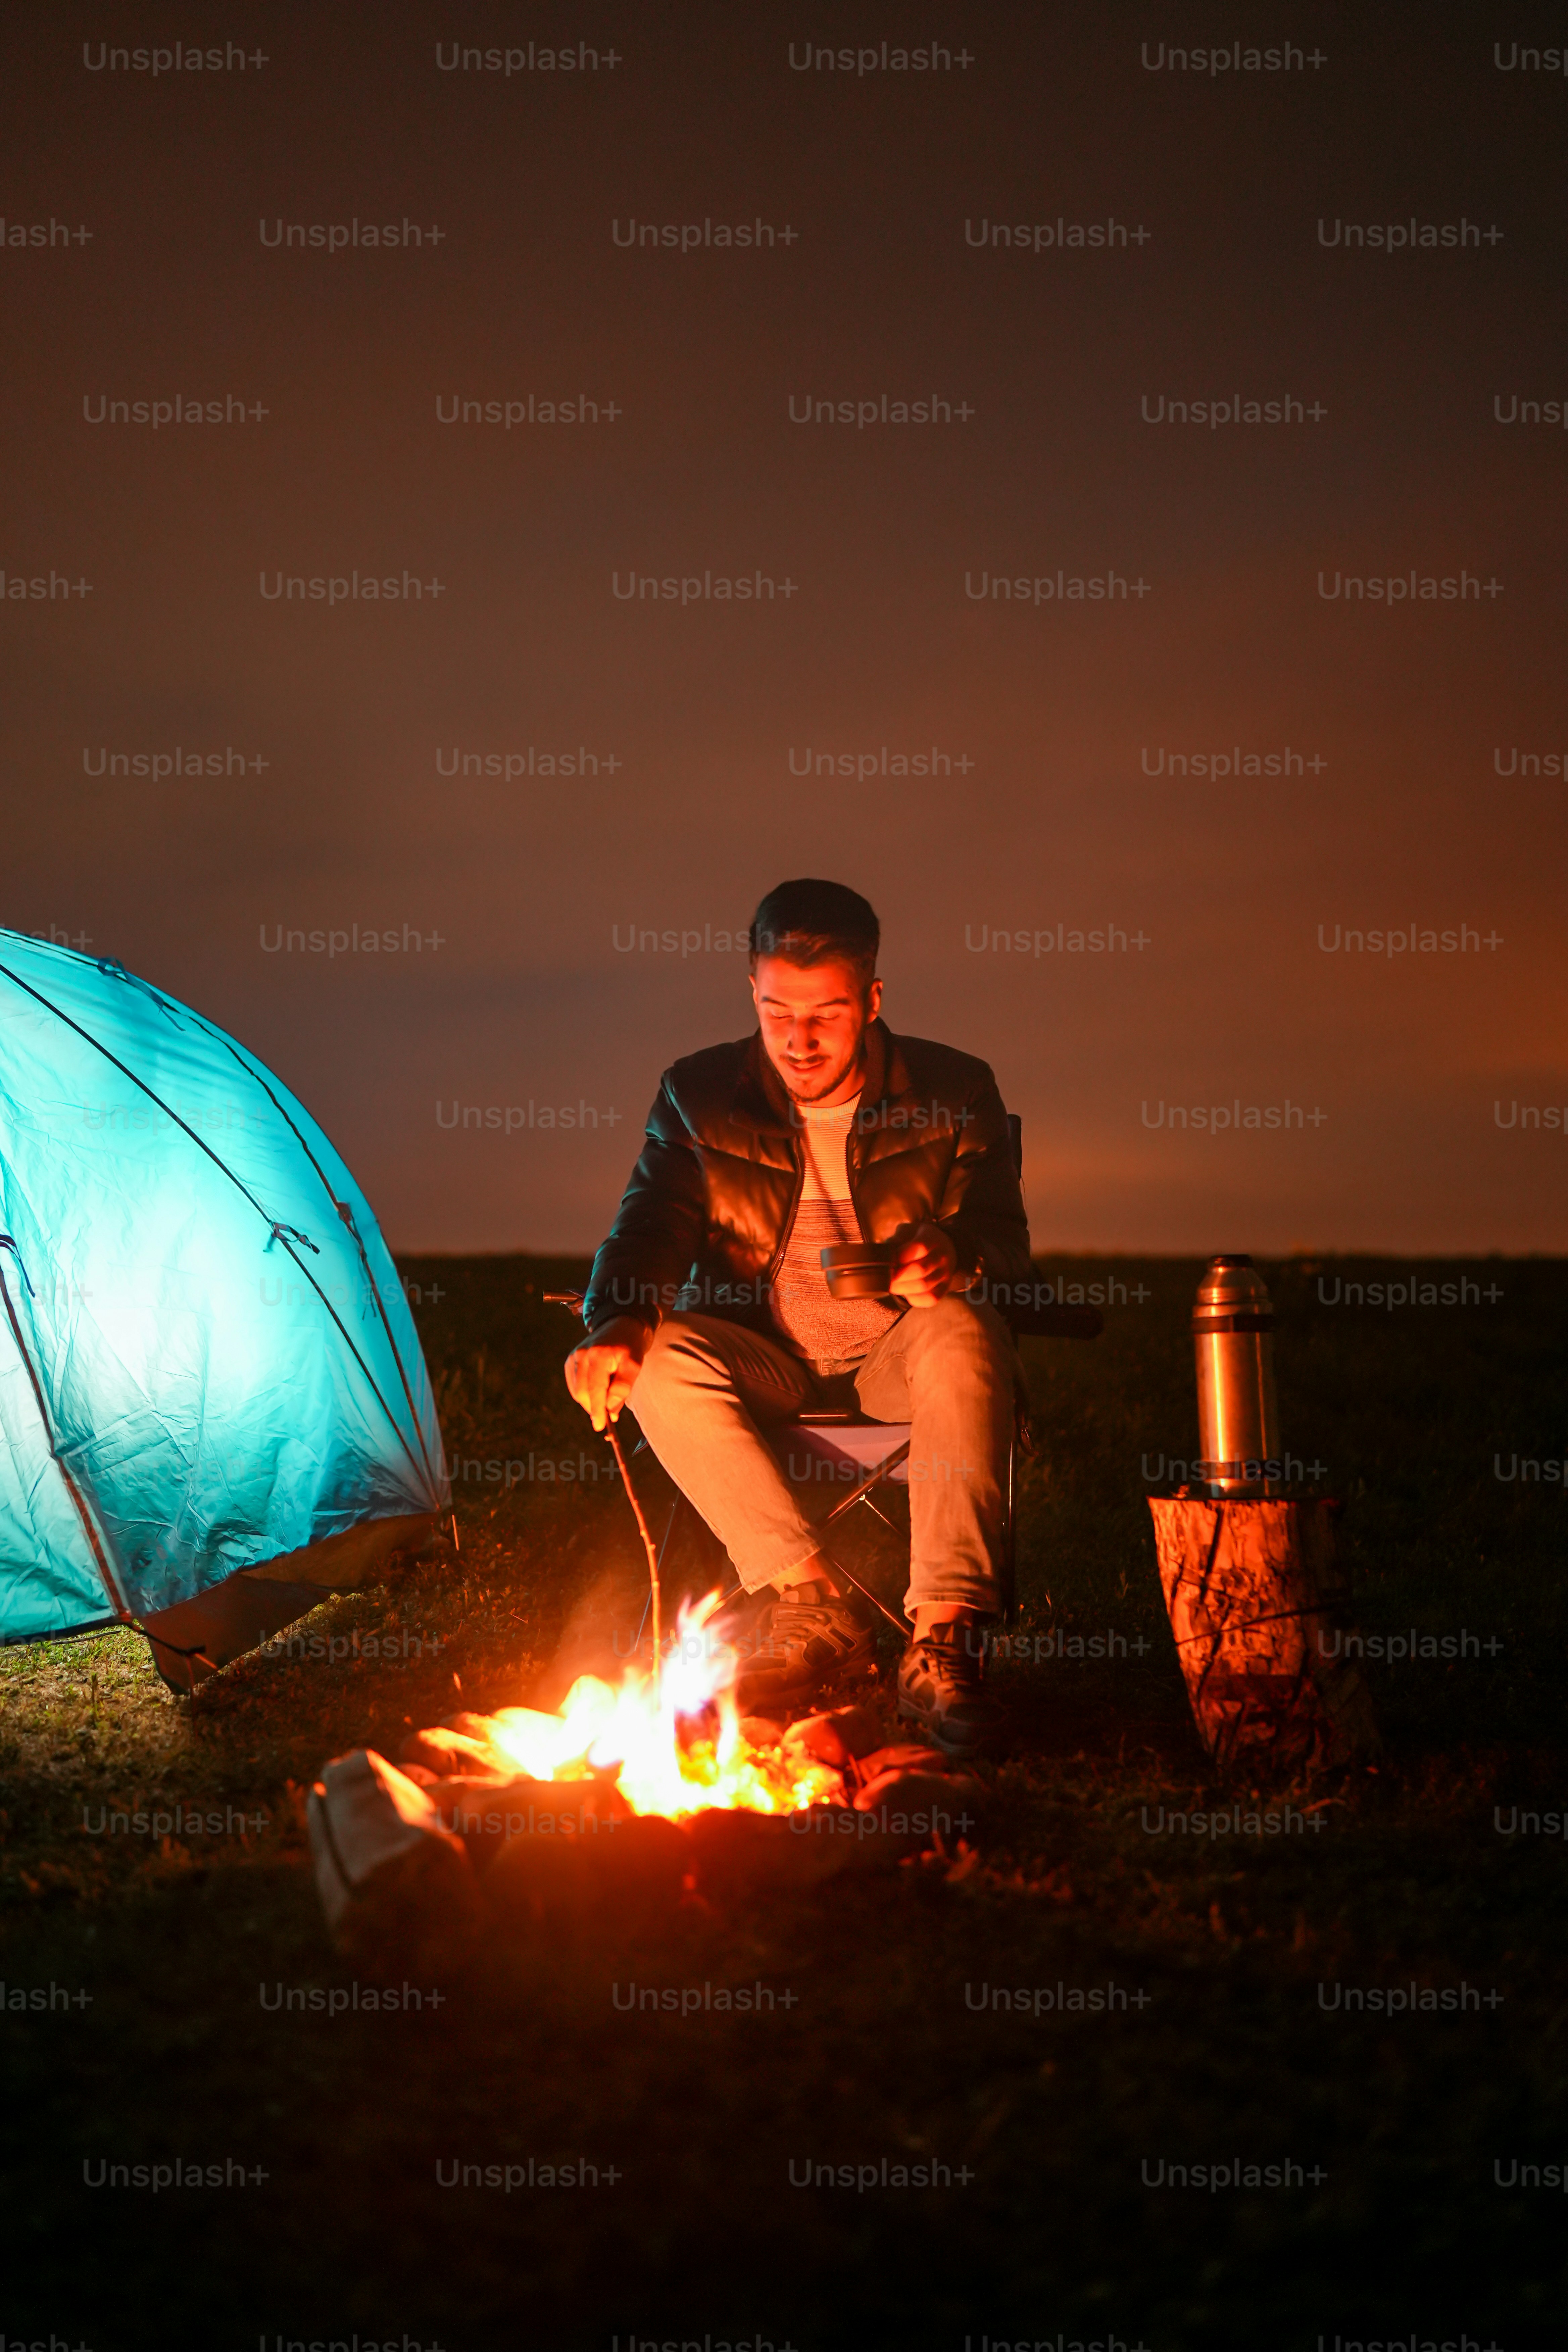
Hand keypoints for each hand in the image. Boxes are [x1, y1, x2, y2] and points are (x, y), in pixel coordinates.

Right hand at [564, 1316, 650, 1430]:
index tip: (600, 1426)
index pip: (595, 1389)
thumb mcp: (634, 1365)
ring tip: (605, 1400)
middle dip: (594, 1408)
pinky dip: (583, 1393)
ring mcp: (574, 1356)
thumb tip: (610, 1410)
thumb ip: (622, 1387)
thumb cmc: (630, 1346)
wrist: (621, 1324)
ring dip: (589, 1401)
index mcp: (599, 1355)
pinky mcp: (571, 1359)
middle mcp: (582, 1354)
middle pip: (583, 1392)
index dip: (597, 1410)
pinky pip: (573, 1384)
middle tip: (607, 1417)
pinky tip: (595, 1393)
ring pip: (577, 1390)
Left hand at [888, 1221, 959, 1308]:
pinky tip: (906, 1292)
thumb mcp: (907, 1231)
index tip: (888, 1261)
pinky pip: (930, 1298)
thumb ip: (896, 1240)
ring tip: (892, 1285)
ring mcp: (945, 1273)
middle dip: (898, 1276)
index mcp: (932, 1238)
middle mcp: (942, 1256)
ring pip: (923, 1286)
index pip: (919, 1247)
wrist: (942, 1247)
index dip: (900, 1256)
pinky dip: (914, 1298)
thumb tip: (885, 1256)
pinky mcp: (944, 1288)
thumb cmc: (918, 1239)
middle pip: (920, 1269)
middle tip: (886, 1278)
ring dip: (902, 1288)